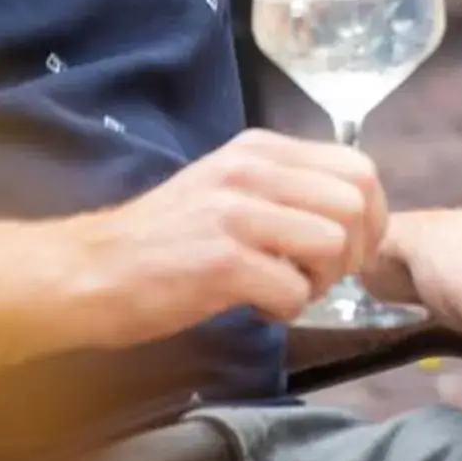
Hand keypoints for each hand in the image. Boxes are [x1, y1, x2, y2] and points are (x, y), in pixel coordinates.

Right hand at [65, 130, 388, 345]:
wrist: (90, 271)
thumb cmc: (164, 239)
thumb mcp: (227, 189)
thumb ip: (284, 188)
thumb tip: (351, 211)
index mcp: (259, 150)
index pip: (358, 168)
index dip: (371, 217)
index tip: (348, 249)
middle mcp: (251, 171)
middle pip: (355, 205)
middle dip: (352, 252)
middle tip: (317, 276)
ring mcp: (236, 214)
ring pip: (333, 246)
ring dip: (320, 282)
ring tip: (285, 289)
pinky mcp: (222, 262)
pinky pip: (295, 290)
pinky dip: (286, 310)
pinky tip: (256, 307)